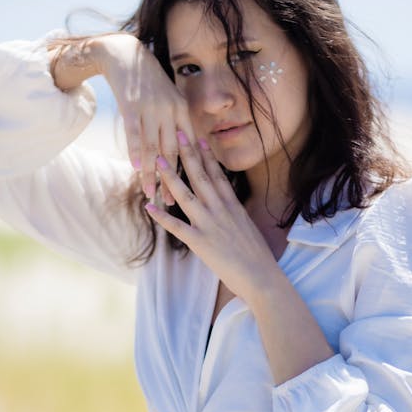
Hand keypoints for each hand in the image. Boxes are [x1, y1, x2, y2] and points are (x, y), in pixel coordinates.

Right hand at [93, 34, 195, 204]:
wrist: (126, 55)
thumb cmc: (149, 82)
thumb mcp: (169, 99)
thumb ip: (176, 123)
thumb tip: (184, 150)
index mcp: (182, 111)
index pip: (188, 147)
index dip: (189, 171)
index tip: (191, 191)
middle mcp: (169, 111)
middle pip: (172, 152)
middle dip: (171, 179)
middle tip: (171, 201)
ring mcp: (151, 108)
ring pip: (152, 148)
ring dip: (151, 173)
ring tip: (150, 193)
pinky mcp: (132, 106)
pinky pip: (134, 134)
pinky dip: (135, 151)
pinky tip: (137, 168)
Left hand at [145, 133, 281, 303]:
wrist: (262, 277)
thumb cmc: (258, 257)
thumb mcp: (248, 228)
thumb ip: (236, 216)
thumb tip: (229, 209)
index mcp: (233, 207)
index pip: (218, 176)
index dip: (207, 156)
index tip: (199, 140)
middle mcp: (221, 211)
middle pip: (201, 177)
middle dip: (187, 154)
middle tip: (177, 134)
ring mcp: (209, 225)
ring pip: (186, 195)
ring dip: (170, 177)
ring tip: (158, 160)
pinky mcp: (200, 243)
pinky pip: (176, 227)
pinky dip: (161, 216)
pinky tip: (149, 206)